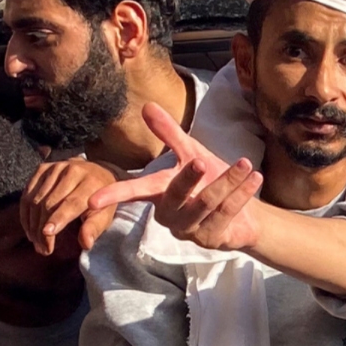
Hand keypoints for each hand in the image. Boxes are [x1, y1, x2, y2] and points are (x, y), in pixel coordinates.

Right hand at [23, 157, 120, 256]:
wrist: (97, 173)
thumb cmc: (101, 201)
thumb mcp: (104, 215)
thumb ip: (94, 228)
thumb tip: (85, 243)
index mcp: (91, 183)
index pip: (71, 203)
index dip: (58, 218)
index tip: (47, 233)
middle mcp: (72, 171)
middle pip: (49, 203)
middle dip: (43, 228)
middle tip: (43, 249)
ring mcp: (56, 168)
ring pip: (36, 199)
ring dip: (32, 224)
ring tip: (36, 242)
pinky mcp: (44, 168)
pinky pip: (28, 193)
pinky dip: (25, 213)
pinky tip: (29, 227)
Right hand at [90, 104, 264, 251]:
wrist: (245, 212)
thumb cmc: (211, 181)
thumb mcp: (190, 152)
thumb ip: (169, 134)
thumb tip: (147, 106)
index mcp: (160, 194)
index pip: (134, 192)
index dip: (114, 195)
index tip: (92, 201)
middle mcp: (170, 215)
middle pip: (173, 195)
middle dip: (187, 178)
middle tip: (199, 160)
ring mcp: (190, 230)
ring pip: (204, 203)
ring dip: (227, 181)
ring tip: (245, 164)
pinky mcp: (212, 239)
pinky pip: (225, 213)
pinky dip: (240, 193)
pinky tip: (253, 178)